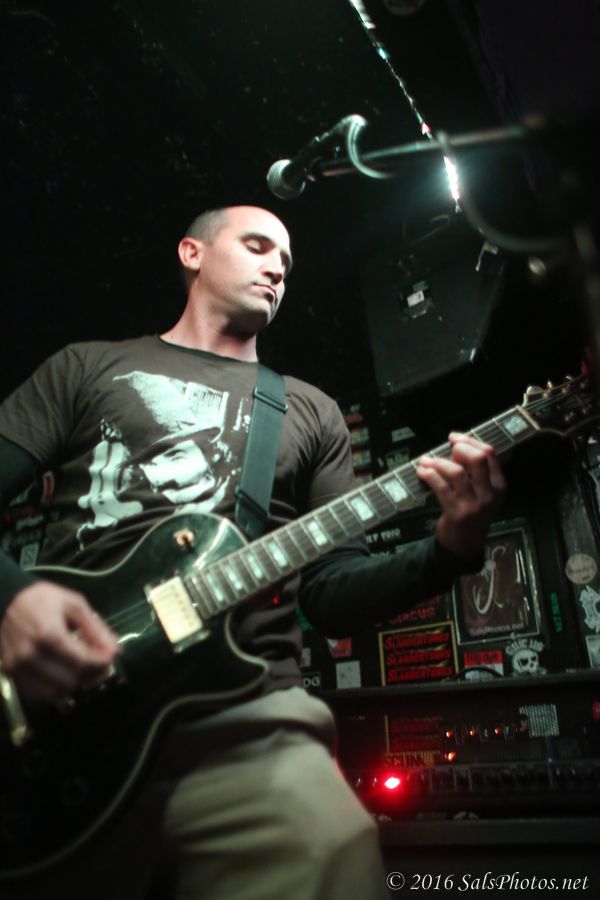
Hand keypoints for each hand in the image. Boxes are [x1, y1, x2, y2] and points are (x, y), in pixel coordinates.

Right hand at [0, 581, 119, 701]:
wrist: (6, 600)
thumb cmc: (42, 599)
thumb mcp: (74, 604)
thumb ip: (95, 628)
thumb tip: (114, 650)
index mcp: (49, 635)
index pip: (83, 662)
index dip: (102, 663)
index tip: (111, 656)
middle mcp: (31, 656)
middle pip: (71, 681)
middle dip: (92, 675)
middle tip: (101, 664)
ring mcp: (19, 668)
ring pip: (56, 692)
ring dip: (75, 684)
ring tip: (84, 670)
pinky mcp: (11, 674)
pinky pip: (39, 694)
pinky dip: (56, 688)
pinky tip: (64, 674)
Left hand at [416, 432, 505, 559]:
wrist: (464, 543)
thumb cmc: (471, 512)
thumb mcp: (482, 492)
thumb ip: (475, 471)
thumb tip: (458, 445)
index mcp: (499, 486)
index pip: (490, 454)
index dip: (470, 441)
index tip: (455, 438)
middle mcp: (489, 494)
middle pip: (477, 459)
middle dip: (459, 448)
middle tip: (447, 448)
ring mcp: (473, 504)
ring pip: (455, 472)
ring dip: (438, 463)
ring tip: (427, 461)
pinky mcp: (456, 512)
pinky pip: (440, 486)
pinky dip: (428, 475)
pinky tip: (422, 472)